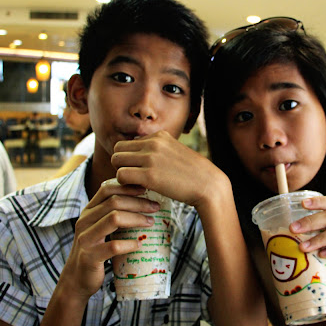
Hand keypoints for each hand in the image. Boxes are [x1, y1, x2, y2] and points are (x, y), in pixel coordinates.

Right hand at [58, 182, 159, 300]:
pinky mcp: (90, 257)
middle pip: (114, 202)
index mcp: (87, 212)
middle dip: (138, 202)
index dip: (127, 187)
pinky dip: (130, 244)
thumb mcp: (98, 229)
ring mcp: (86, 239)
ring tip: (151, 222)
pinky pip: (113, 246)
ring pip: (114, 218)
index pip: (106, 190)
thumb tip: (142, 201)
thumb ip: (110, 215)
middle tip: (155, 207)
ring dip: (137, 219)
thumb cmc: (94, 251)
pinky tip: (139, 244)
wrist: (76, 281)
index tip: (146, 189)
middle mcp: (84, 222)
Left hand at [111, 131, 225, 210]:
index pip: (129, 142)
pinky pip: (121, 176)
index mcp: (159, 135)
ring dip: (122, 174)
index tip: (140, 170)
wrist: (209, 185)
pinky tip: (139, 190)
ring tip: (135, 184)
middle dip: (122, 164)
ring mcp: (150, 158)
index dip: (130, 158)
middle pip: (118, 149)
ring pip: (116, 161)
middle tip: (133, 177)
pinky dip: (125, 185)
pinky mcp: (149, 175)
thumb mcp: (176, 152)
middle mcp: (153, 143)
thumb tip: (142, 154)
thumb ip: (159, 149)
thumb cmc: (193, 173)